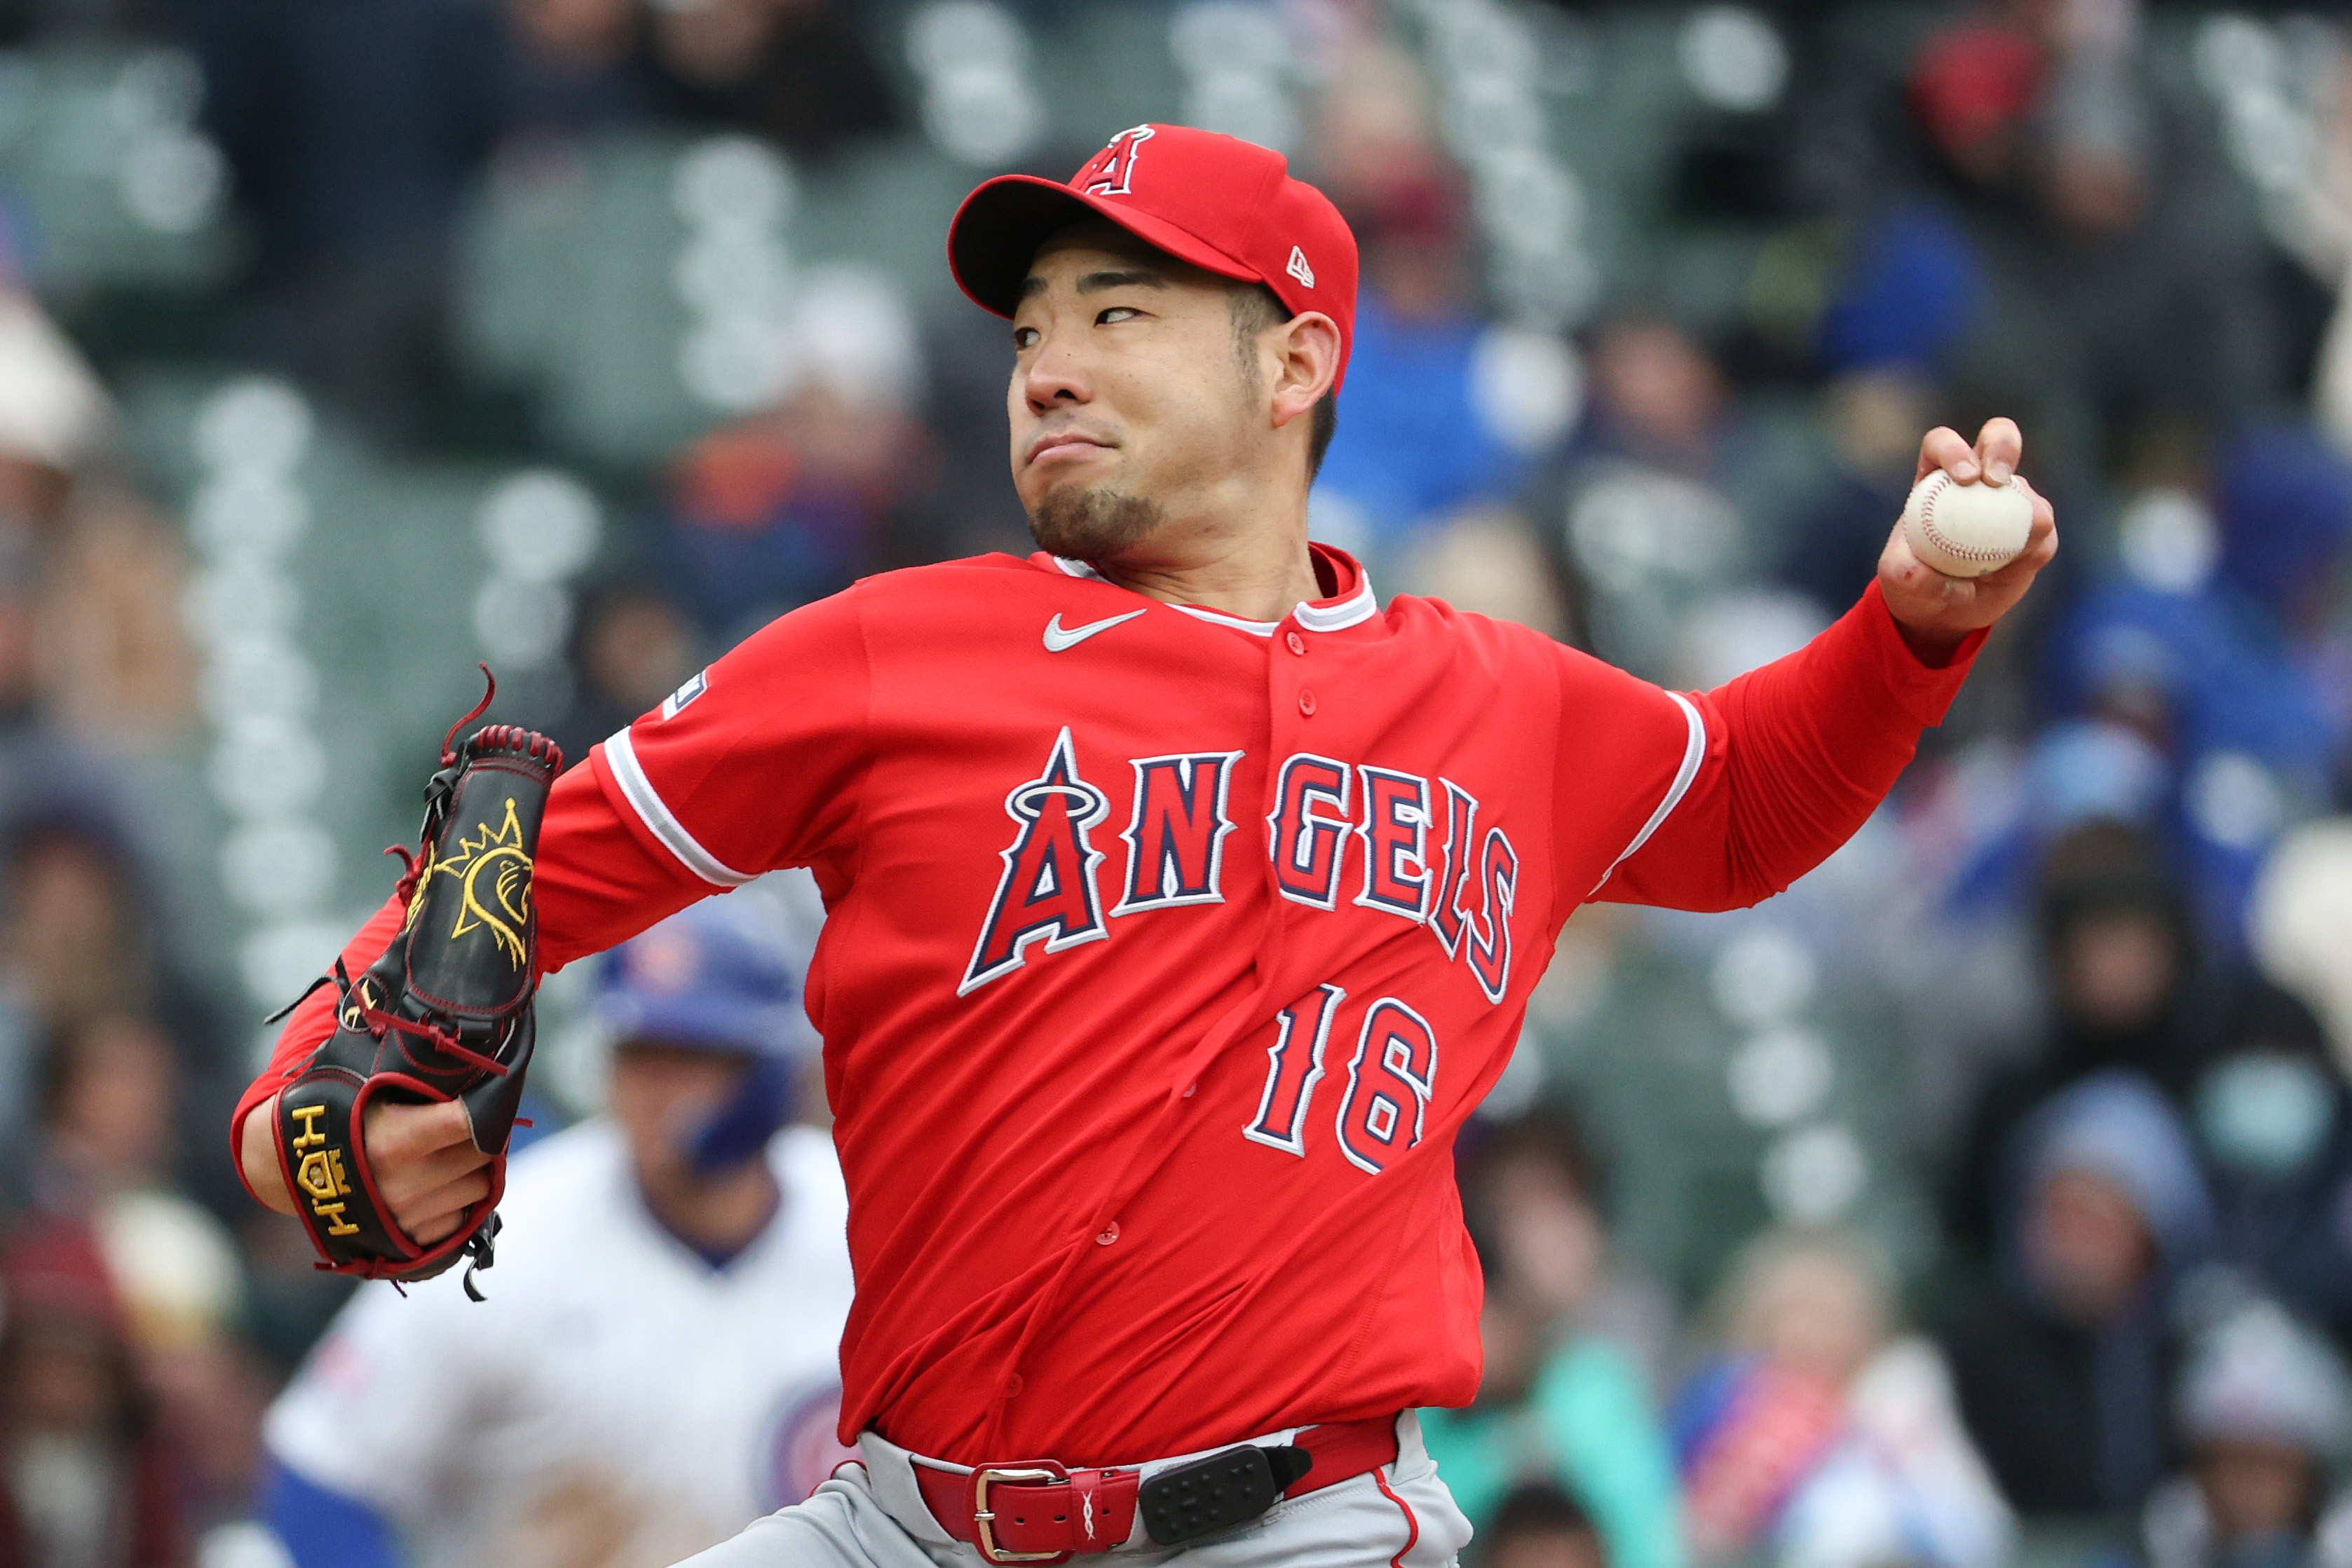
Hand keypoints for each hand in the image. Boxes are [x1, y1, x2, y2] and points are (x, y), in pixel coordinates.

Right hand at [236, 1093, 490, 1243]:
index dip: (487, 1107)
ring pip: (479, 1187)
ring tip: (447, 1153)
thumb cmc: (337, 1114)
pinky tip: (437, 1183)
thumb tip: (465, 1052)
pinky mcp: (413, 1242)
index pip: (473, 1122)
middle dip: (480, 1136)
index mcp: (397, 1142)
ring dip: (472, 1170)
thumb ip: (417, 1074)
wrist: (291, 1167)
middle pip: (483, 1154)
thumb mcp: (369, 1083)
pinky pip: (462, 1216)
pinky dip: (458, 1200)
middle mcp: (406, 1185)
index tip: (486, 1098)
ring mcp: (409, 1218)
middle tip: (465, 1124)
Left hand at [1877, 417, 2058, 661]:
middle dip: (2002, 447)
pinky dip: (2032, 548)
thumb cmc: (1913, 585)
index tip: (1964, 477)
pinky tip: (2015, 568)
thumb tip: (1914, 570)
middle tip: (1996, 480)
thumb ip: (1902, 573)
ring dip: (2023, 515)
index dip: (1954, 449)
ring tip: (2002, 557)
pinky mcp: (2033, 530)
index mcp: (1935, 478)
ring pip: (2027, 492)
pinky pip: (2043, 532)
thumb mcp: (1897, 581)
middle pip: (1997, 439)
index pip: (1942, 444)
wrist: (1943, 613)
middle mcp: (1976, 481)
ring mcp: (2009, 501)